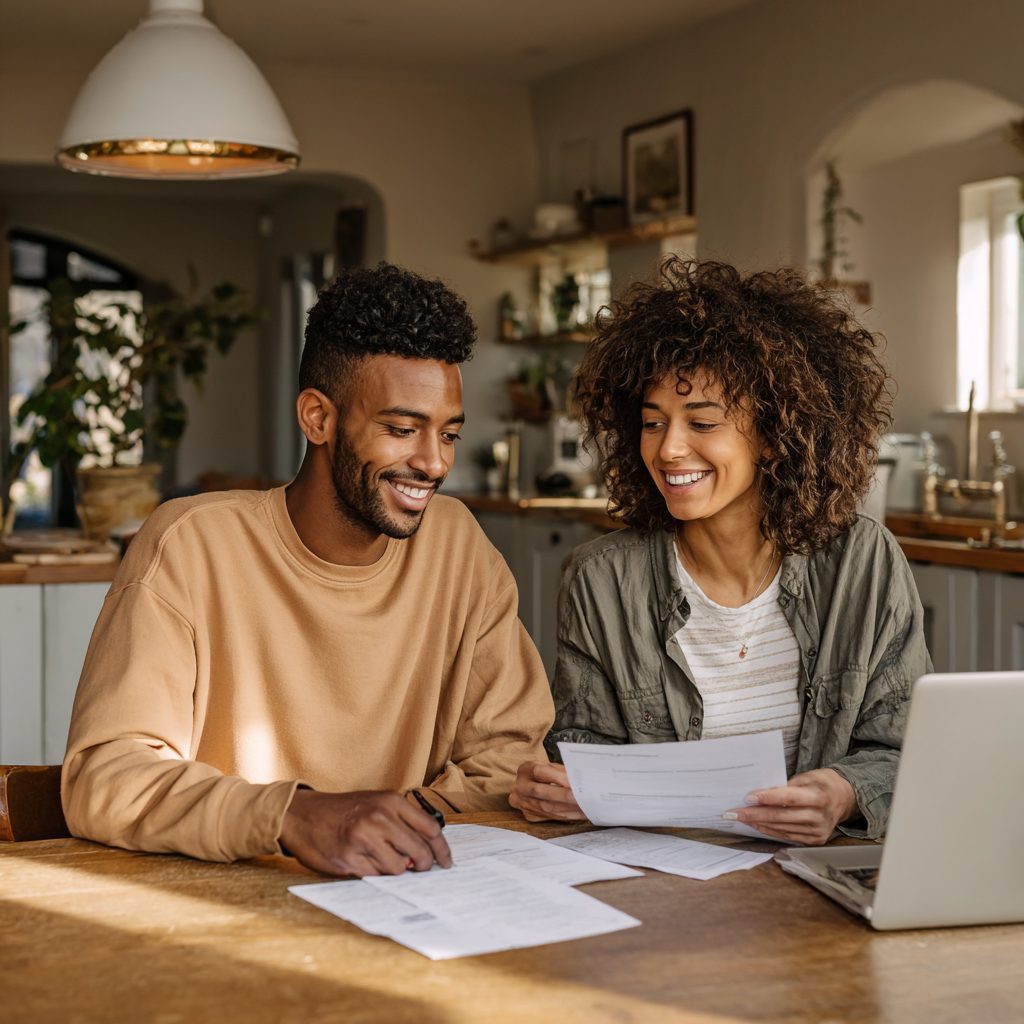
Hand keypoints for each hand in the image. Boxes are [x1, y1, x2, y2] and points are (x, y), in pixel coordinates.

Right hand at [280, 789, 451, 876]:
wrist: (304, 814)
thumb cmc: (345, 810)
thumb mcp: (377, 803)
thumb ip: (403, 822)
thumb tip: (428, 851)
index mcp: (391, 801)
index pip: (430, 829)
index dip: (442, 850)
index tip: (447, 862)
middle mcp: (379, 818)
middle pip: (420, 852)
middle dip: (423, 865)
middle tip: (419, 868)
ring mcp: (363, 839)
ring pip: (399, 868)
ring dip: (395, 869)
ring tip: (382, 858)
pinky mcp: (348, 859)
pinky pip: (376, 876)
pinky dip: (375, 873)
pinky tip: (364, 861)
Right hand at [509, 762, 587, 821]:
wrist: (529, 787)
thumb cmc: (546, 775)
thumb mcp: (552, 767)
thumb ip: (561, 772)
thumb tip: (578, 780)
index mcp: (525, 770)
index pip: (539, 771)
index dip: (556, 776)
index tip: (572, 782)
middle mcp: (520, 787)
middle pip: (540, 791)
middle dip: (563, 795)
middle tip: (581, 796)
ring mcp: (523, 803)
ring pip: (546, 807)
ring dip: (567, 808)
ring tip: (585, 806)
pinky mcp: (531, 815)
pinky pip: (550, 817)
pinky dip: (567, 815)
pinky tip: (580, 813)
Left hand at [724, 768, 857, 844]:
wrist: (845, 799)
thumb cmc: (822, 783)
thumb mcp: (808, 776)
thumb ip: (787, 785)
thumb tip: (761, 791)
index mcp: (819, 796)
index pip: (789, 798)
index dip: (767, 798)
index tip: (748, 797)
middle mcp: (819, 817)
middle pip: (781, 816)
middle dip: (754, 814)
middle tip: (733, 812)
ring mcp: (818, 832)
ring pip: (781, 828)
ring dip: (758, 823)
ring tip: (740, 818)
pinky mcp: (814, 841)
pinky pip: (787, 836)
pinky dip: (769, 830)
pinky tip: (756, 825)